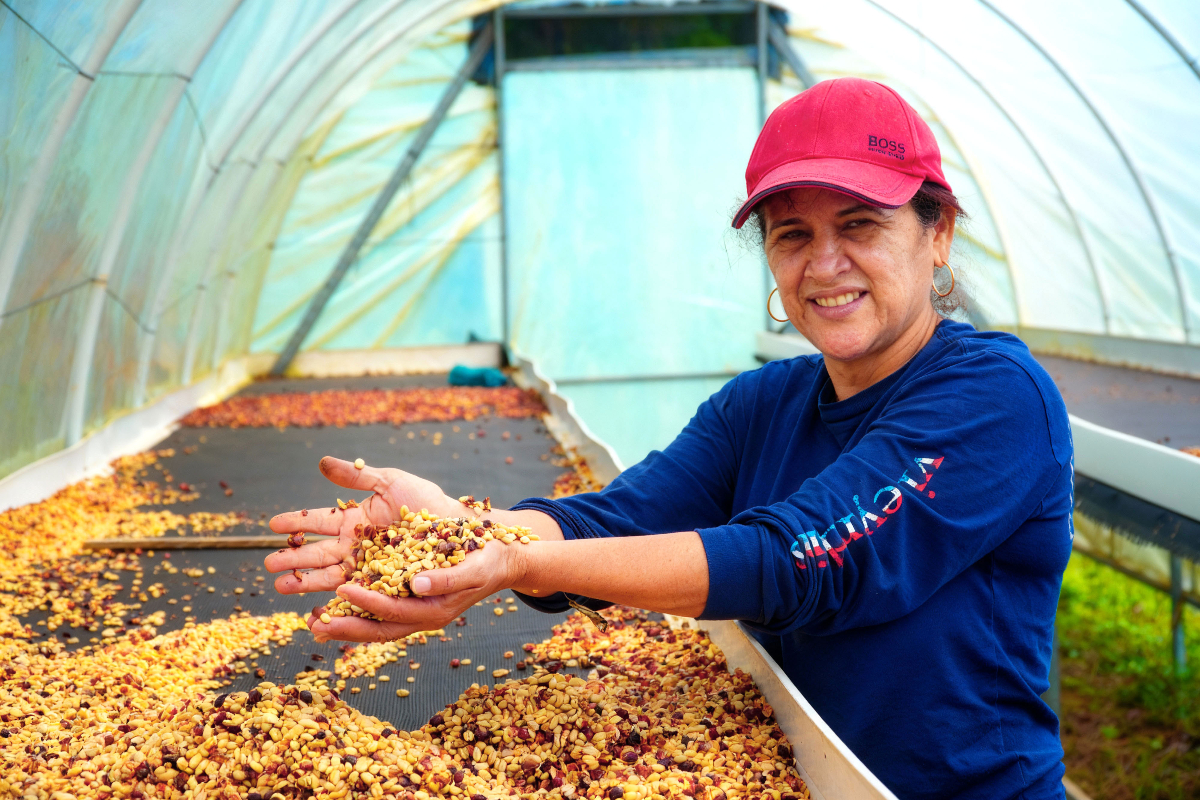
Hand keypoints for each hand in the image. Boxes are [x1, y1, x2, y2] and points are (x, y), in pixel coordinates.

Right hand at [263, 456, 465, 640]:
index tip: (273, 525)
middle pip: (320, 555)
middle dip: (294, 560)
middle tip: (270, 565)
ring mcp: (370, 569)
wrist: (466, 532)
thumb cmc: (429, 504)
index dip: (297, 523)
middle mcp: (358, 549)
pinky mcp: (385, 588)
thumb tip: (322, 463)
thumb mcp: (392, 483)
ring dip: (307, 583)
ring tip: (283, 587)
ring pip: (332, 578)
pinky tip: (321, 610)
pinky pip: (358, 598)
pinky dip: (339, 604)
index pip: (319, 522)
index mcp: (356, 522)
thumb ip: (358, 475)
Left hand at [317, 536, 527, 641]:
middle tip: (314, 625)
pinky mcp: (412, 602)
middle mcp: (422, 617)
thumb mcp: (474, 567)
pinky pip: (380, 614)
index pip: (395, 611)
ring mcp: (416, 612)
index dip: (368, 602)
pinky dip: (357, 613)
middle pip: (378, 630)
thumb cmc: (490, 560)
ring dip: (346, 625)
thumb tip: (416, 585)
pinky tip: (337, 605)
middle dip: (346, 628)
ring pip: (375, 626)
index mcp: (436, 611)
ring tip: (315, 623)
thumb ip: (447, 579)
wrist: (502, 560)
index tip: (343, 588)